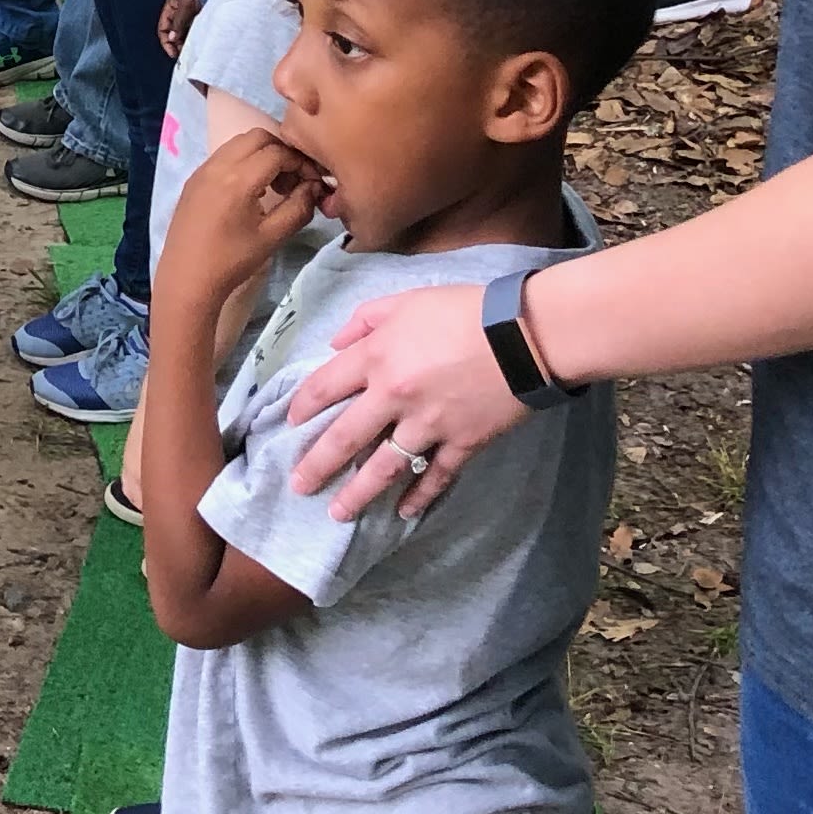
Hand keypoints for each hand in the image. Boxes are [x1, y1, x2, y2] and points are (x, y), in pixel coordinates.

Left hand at [155, 130, 329, 323]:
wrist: (187, 278)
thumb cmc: (231, 261)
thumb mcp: (273, 237)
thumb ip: (298, 207)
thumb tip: (314, 187)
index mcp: (237, 179)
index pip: (278, 152)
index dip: (301, 162)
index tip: (312, 181)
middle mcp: (217, 165)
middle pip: (257, 137)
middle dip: (282, 151)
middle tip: (294, 179)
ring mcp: (202, 170)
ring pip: (238, 143)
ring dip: (262, 154)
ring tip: (274, 186)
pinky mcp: (193, 179)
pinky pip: (223, 156)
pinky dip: (243, 161)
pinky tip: (251, 191)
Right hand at [158, 0, 202, 53]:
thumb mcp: (185, 6)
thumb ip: (178, 22)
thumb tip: (172, 38)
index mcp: (169, 10)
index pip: (163, 30)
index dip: (166, 43)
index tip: (173, 54)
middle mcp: (177, 14)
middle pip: (173, 33)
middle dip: (176, 44)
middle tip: (183, 54)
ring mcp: (188, 15)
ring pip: (184, 32)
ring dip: (186, 41)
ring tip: (192, 50)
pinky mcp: (198, 16)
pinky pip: (194, 29)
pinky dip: (195, 36)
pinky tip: (199, 41)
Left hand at [280, 279, 526, 520]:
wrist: (523, 335)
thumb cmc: (463, 310)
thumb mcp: (405, 300)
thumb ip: (365, 320)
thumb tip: (336, 344)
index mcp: (376, 357)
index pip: (325, 386)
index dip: (303, 405)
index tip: (289, 423)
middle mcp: (393, 396)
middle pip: (345, 437)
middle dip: (318, 465)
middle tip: (298, 487)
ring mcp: (428, 425)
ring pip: (385, 467)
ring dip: (359, 493)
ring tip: (338, 513)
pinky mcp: (462, 443)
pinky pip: (436, 476)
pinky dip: (420, 496)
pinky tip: (404, 512)